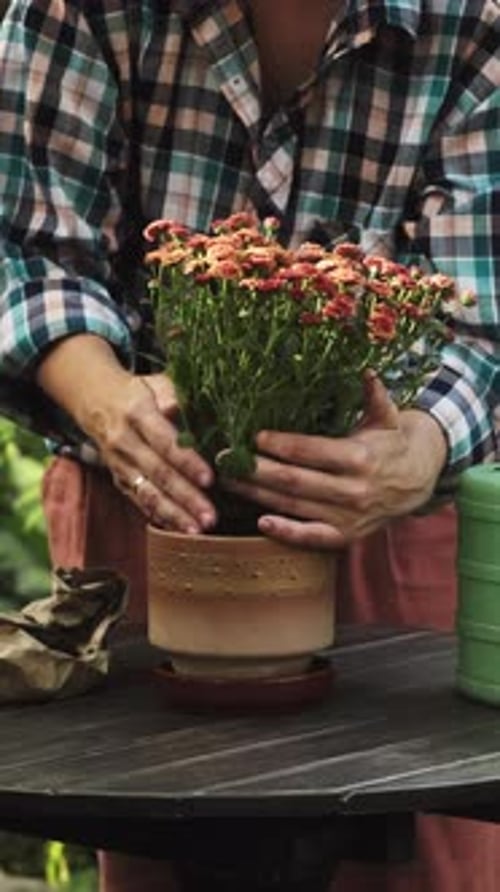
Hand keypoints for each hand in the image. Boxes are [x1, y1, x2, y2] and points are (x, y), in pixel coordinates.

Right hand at [36, 335, 215, 532]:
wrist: (96, 400)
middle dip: (185, 498)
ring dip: (173, 514)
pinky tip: (179, 529)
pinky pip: (139, 501)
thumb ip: (173, 394)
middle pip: (158, 474)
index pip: (165, 441)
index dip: (187, 462)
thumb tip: (181, 406)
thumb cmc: (139, 391)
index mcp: (137, 412)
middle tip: (210, 517)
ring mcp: (119, 463)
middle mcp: (124, 441)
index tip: (209, 479)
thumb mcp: (155, 383)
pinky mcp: (118, 479)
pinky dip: (159, 517)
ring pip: (147, 493)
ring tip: (197, 530)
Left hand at [224, 375, 447, 548]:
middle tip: (226, 458)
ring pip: (294, 505)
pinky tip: (261, 522)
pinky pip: (312, 537)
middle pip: (295, 480)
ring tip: (229, 481)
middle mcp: (353, 490)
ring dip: (258, 495)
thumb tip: (367, 371)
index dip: (280, 445)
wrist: (417, 482)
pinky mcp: (345, 535)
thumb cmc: (391, 444)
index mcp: (360, 457)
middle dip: (257, 469)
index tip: (254, 437)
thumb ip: (374, 395)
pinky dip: (286, 532)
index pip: (310, 451)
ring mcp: (347, 516)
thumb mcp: (386, 417)